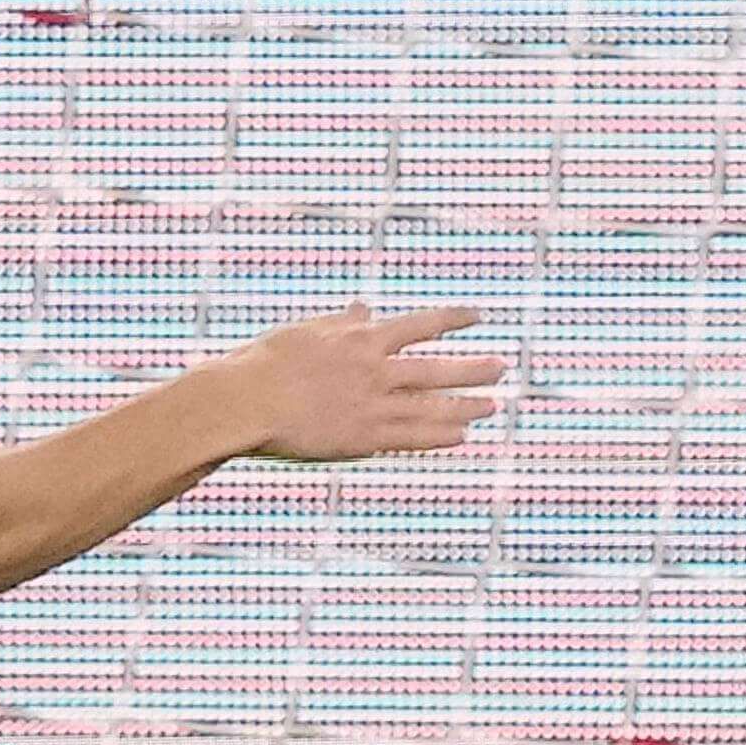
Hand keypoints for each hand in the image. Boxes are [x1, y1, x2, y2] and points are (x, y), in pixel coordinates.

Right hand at [219, 306, 503, 462]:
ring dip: (466, 404)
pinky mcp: (364, 437)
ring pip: (432, 405)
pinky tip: (461, 435)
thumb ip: (342, 322)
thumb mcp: (305, 333)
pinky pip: (412, 437)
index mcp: (359, 338)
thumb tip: (364, 307)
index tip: (476, 315)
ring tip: (491, 405)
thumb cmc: (264, 364)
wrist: (244, 403)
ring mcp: (372, 405)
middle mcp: (374, 369)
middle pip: (436, 368)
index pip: (419, 324)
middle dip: (473, 367)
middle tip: (500, 367)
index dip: (452, 319)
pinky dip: (439, 435)